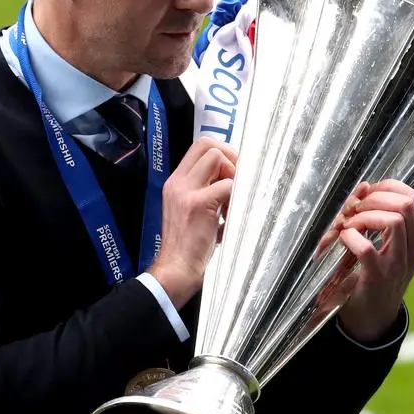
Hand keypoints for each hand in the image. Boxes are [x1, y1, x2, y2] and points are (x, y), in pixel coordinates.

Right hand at [146, 137, 236, 306]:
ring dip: (233, 174)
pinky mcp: (199, 204)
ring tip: (233, 199)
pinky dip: (236, 197)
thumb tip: (231, 181)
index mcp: (175, 182)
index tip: (232, 170)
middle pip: (208, 144)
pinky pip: (228, 185)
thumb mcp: (189, 211)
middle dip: (230, 156)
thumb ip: (205, 192)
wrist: (176, 268)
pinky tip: (231, 215)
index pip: (198, 147)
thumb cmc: (187, 246)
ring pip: (217, 158)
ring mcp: (186, 191)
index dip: (221, 152)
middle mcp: (178, 182)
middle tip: (238, 178)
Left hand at [331, 180, 413, 342]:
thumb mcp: (390, 246)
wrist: (374, 317)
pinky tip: (344, 239)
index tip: (369, 191)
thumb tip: (364, 187)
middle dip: (376, 198)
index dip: (389, 187)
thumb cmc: (378, 275)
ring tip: (350, 224)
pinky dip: (350, 236)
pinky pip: (366, 248)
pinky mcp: (377, 277)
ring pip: (393, 221)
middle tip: (356, 209)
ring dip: (365, 216)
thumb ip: (383, 219)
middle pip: (406, 205)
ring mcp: (398, 264)